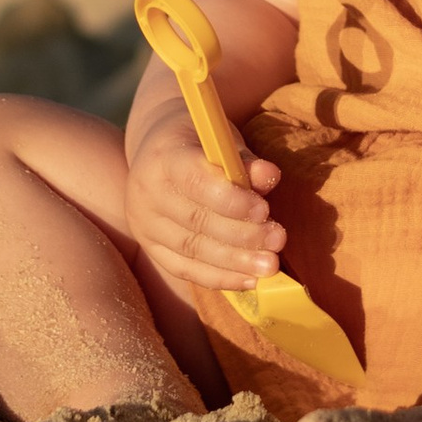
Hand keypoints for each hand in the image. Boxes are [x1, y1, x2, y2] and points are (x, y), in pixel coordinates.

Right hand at [123, 103, 286, 299]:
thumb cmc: (200, 145)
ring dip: (235, 262)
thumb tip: (270, 176)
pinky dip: (219, 278)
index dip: (232, 200)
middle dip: (242, 235)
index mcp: (163, 157)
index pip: (195, 183)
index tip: (265, 210)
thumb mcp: (222, 141)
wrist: (159, 153)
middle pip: (196, 221)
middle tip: (278, 240)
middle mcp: (146, 192)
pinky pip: (184, 269)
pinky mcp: (148, 246)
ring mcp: (143, 223)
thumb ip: (245, 160)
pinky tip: (249, 280)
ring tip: (269, 266)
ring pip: (191, 249)